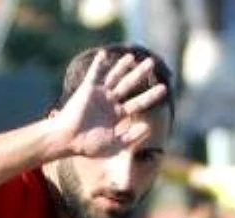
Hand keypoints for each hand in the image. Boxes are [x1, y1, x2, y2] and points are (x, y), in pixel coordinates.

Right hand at [51, 51, 168, 158]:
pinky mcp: (87, 90)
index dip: (151, 96)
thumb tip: (148, 128)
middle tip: (152, 62)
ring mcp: (99, 94)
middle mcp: (110, 102)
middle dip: (140, 74)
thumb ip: (132, 137)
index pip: (138, 103)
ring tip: (132, 56)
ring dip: (122, 66)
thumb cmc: (90, 146)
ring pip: (114, 77)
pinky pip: (94, 75)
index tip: (164, 88)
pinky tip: (104, 54)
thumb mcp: (116, 144)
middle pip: (129, 85)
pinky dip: (98, 65)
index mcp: (118, 114)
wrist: (70, 141)